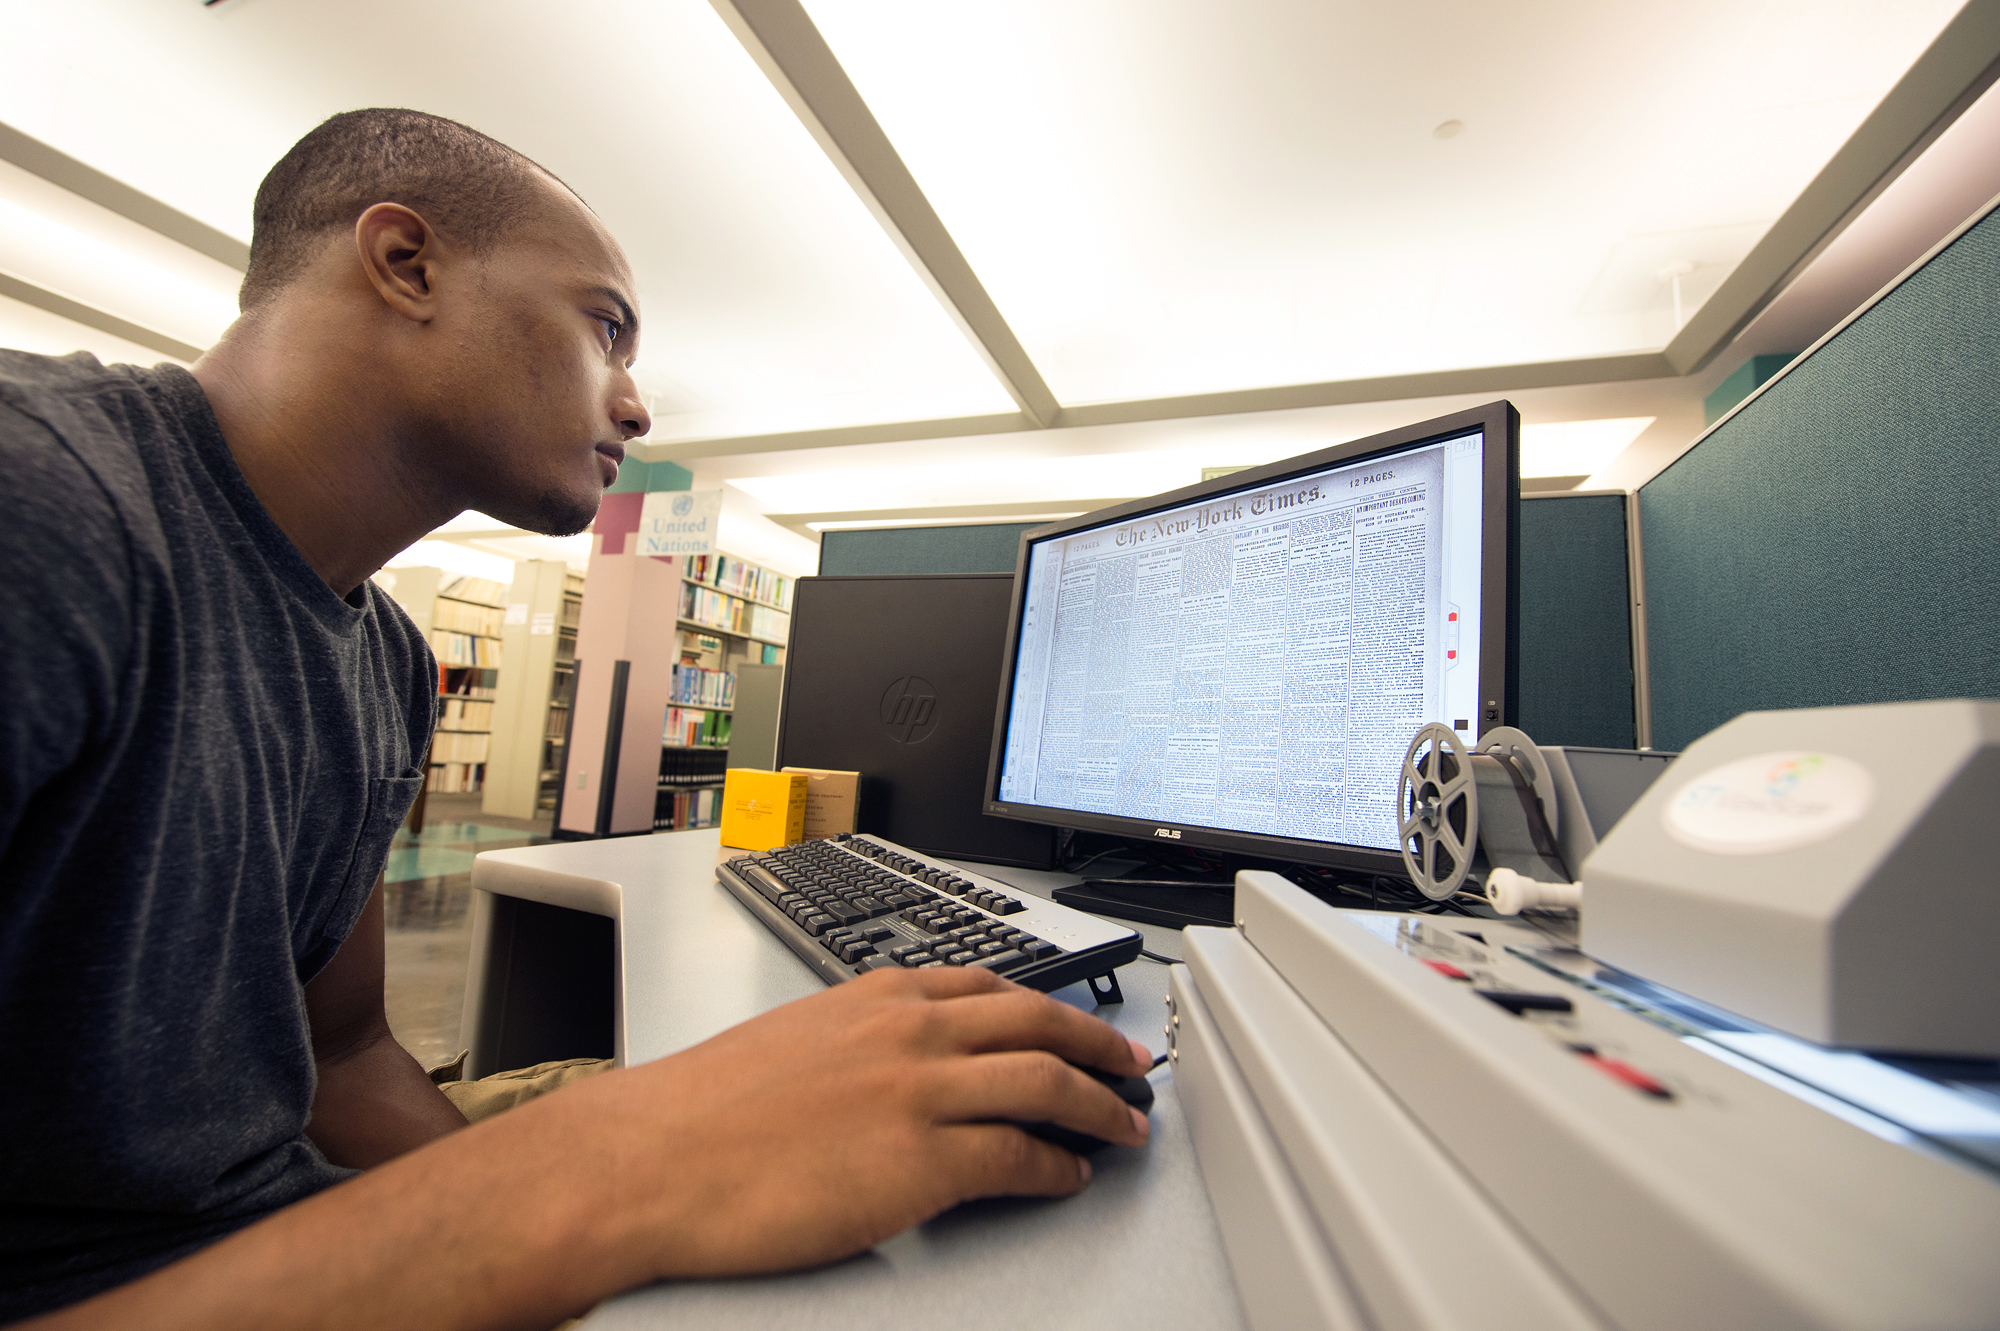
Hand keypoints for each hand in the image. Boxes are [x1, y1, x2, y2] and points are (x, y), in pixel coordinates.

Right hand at [528, 965, 1152, 1281]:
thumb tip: (899, 1071)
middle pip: (1039, 1022)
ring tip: (1125, 1127)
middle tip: (1133, 1066)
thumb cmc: (704, 1112)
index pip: (991, 986)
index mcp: (878, 996)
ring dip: (1099, 1107)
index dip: (1050, 1007)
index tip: (1075, 1022)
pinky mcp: (923, 1160)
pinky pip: (1020, 1156)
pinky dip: (1058, 1165)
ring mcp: (921, 1091)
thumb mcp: (796, 1040)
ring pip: (1046, 1082)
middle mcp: (910, 1031)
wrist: (655, 1159)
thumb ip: (861, 1040)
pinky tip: (1068, 1175)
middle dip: (1099, 1044)